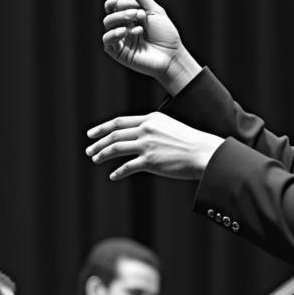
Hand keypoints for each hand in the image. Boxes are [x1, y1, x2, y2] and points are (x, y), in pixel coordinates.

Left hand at [85, 112, 222, 181]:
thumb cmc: (191, 142)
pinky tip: (113, 175)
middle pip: (114, 135)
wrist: (204, 153)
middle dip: (98, 143)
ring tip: (95, 160)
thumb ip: (152, 129)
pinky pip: (126, 167)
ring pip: (116, 148)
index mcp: (151, 119)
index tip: (91, 134)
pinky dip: (117, 172)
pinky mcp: (150, 161)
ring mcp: (147, 145)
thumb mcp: (170, 127)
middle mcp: (146, 130)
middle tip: (89, 150)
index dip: (102, 128)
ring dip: (102, 155)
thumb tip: (138, 136)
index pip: (119, 122)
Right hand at [101, 0, 201, 94]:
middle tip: (139, 15)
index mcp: (131, 18)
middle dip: (122, 12)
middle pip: (110, 14)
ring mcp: (121, 40)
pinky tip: (126, 32)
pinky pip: (106, 42)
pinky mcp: (119, 52)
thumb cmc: (166, 34)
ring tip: (136, 24)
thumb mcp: (154, 11)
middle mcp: (124, 28)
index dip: (118, 3)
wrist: (172, 56)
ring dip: (119, 20)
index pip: (117, 5)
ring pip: (107, 25)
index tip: (119, 1)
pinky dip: (113, 34)